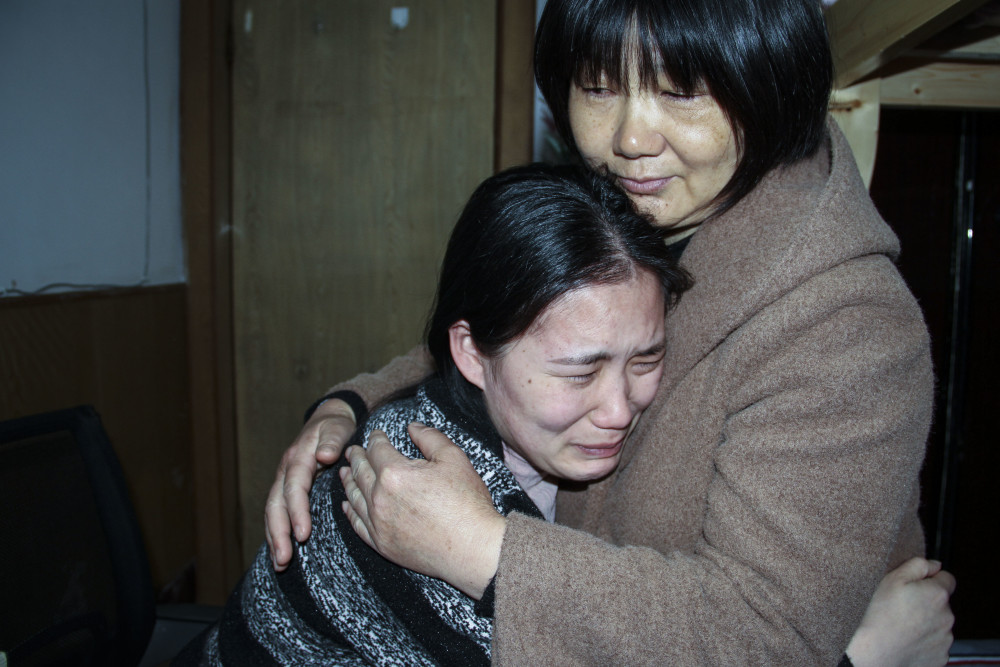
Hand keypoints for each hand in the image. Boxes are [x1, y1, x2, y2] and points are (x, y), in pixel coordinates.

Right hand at [264, 398, 356, 569]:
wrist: (328, 419)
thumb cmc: (335, 426)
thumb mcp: (336, 428)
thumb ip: (332, 441)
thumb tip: (324, 455)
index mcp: (297, 458)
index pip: (294, 487)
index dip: (297, 511)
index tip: (302, 534)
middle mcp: (285, 472)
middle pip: (275, 504)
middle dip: (278, 533)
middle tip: (285, 558)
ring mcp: (283, 481)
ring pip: (273, 512)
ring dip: (274, 538)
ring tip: (280, 563)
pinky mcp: (287, 490)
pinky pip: (278, 513)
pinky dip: (277, 533)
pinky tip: (281, 552)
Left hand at [340, 423, 506, 598]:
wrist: (472, 548)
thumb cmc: (467, 503)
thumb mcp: (453, 459)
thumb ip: (430, 437)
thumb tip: (412, 426)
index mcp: (395, 473)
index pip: (377, 449)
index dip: (375, 438)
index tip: (376, 434)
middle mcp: (379, 497)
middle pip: (360, 471)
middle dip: (356, 457)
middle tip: (352, 450)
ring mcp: (378, 523)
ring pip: (354, 496)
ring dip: (348, 481)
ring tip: (344, 473)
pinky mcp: (381, 544)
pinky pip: (357, 524)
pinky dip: (349, 511)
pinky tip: (347, 505)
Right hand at [846, 557, 955, 666]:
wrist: (875, 652)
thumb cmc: (880, 614)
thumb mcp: (892, 579)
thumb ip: (917, 565)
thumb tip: (934, 564)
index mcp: (937, 594)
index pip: (947, 578)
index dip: (931, 579)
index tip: (915, 585)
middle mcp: (947, 617)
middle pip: (941, 603)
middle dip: (926, 602)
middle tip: (902, 606)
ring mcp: (945, 639)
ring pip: (938, 624)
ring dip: (926, 622)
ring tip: (902, 625)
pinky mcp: (940, 657)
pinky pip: (935, 643)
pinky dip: (924, 641)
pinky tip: (906, 640)